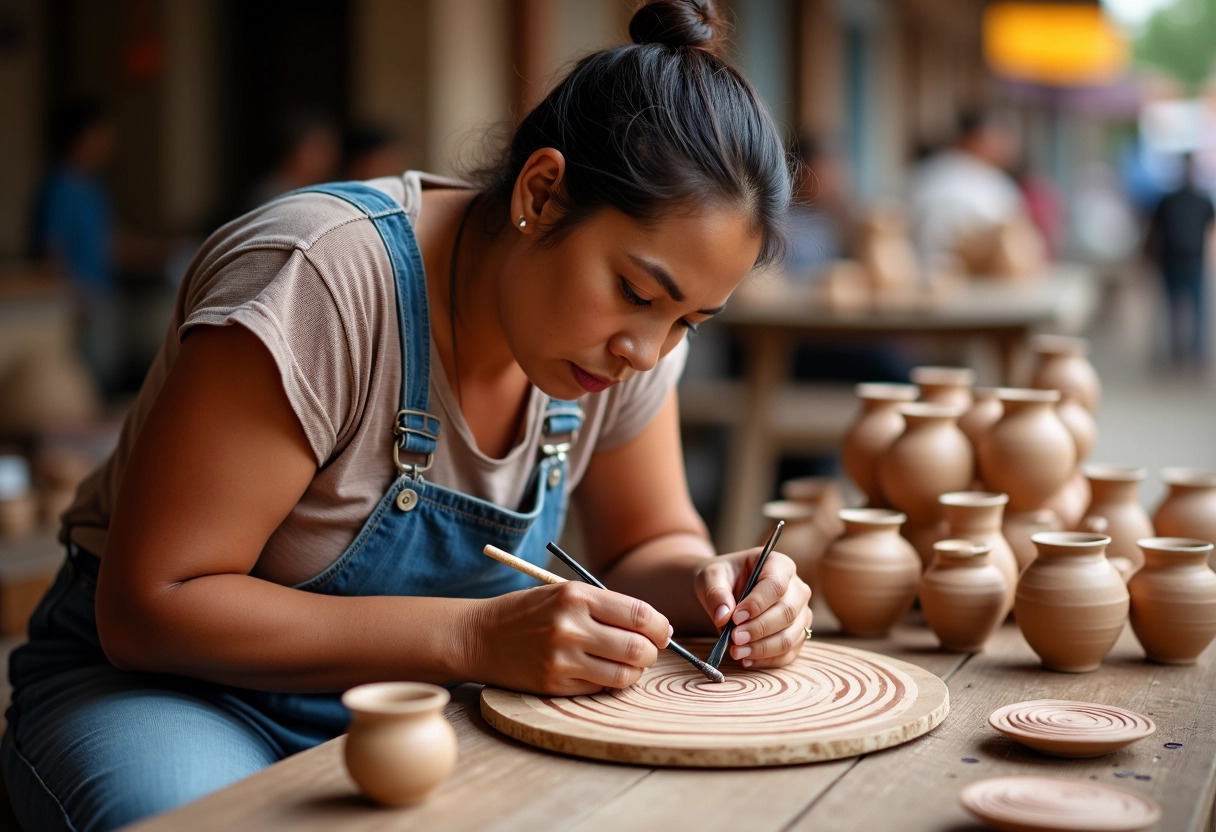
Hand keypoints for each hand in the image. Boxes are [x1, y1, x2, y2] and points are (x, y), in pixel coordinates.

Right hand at [472, 582, 671, 695]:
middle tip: (646, 651)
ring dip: (632, 672)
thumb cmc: (529, 612)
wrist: (479, 635)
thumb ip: (606, 607)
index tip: (661, 632)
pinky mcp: (554, 684)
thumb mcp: (565, 594)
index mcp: (577, 596)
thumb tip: (655, 629)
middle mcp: (570, 626)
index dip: (659, 627)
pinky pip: (599, 688)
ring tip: (623, 663)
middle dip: (651, 652)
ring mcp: (562, 658)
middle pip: (638, 648)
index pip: (640, 615)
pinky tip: (595, 670)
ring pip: (623, 674)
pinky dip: (606, 682)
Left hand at [693, 549, 811, 668]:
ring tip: (736, 652)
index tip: (735, 617)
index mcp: (778, 564)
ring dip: (762, 648)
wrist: (725, 592)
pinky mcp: (797, 635)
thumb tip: (723, 616)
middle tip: (734, 638)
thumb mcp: (711, 577)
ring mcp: (800, 614)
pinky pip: (788, 653)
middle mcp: (797, 588)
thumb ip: (716, 593)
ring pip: (790, 636)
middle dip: (759, 629)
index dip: (758, 603)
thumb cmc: (721, 579)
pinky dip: (767, 660)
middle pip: (787, 612)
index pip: (776, 585)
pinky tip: (746, 660)